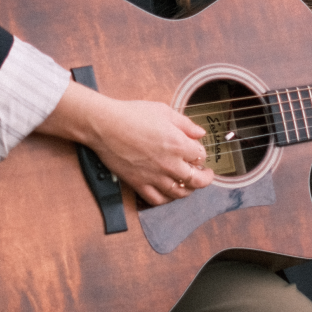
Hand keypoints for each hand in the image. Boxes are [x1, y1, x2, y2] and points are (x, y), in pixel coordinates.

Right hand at [36, 79, 213, 205]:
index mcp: (178, 144)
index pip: (201, 156)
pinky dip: (166, 198)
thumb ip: (185, 124)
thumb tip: (200, 133)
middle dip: (205, 178)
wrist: (104, 125)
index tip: (198, 151)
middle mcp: (169, 164)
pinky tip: (168, 192)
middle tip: (206, 174)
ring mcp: (154, 176)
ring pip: (179, 193)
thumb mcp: (163, 111)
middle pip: (196, 180)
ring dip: (188, 190)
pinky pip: (157, 199)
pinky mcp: (139, 184)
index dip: (201, 153)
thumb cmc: (132, 114)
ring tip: (189, 184)